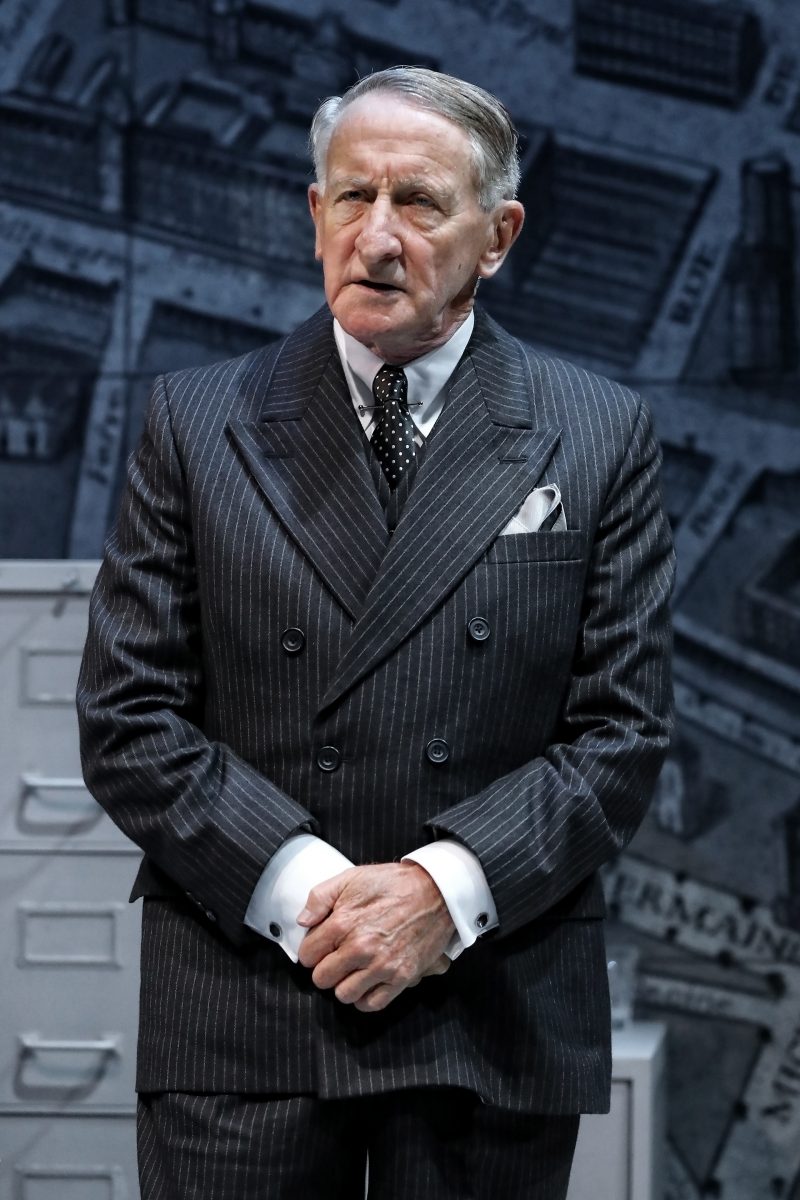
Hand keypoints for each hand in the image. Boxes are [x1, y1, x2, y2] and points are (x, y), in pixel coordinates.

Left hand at [296, 862, 454, 1011]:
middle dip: (325, 968)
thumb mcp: (351, 878)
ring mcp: (382, 965)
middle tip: (336, 957)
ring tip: (352, 970)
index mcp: (344, 923)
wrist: (436, 891)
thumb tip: (302, 921)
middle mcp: (361, 948)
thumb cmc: (393, 883)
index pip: (307, 955)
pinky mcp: (402, 977)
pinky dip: (365, 997)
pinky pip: (372, 1004)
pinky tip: (367, 982)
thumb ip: (320, 897)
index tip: (322, 945)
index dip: (311, 949)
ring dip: (344, 984)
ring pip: (344, 994)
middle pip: (322, 978)